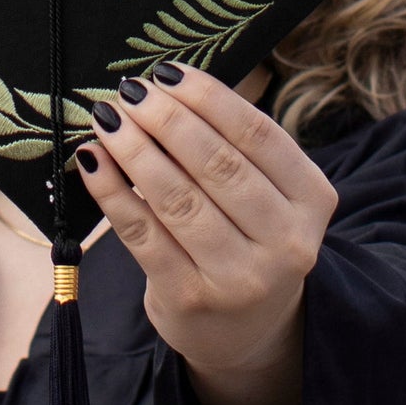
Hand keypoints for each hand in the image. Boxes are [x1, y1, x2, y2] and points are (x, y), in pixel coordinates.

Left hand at [76, 61, 337, 375]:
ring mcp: (239, 278)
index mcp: (312, 199)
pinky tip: (93, 161)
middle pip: (218, 164)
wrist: (245, 332)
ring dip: (135, 150)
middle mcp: (286, 242)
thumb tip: (167, 87)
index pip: (257, 134)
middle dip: (166, 119)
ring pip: (177, 198)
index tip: (168, 72)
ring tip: (109, 119)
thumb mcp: (267, 194)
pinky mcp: (189, 299)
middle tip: (131, 90)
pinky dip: (112, 191)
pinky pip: (142, 233)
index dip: (208, 97)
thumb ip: (233, 145)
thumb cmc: (249, 238)